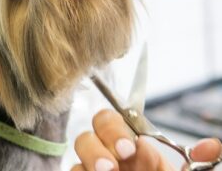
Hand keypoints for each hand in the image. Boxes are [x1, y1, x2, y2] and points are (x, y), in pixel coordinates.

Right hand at [72, 109, 221, 170]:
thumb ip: (197, 165)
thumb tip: (212, 146)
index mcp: (134, 151)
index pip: (113, 121)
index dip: (116, 128)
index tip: (130, 147)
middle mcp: (111, 159)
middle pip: (90, 133)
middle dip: (99, 143)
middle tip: (114, 164)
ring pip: (78, 155)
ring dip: (90, 160)